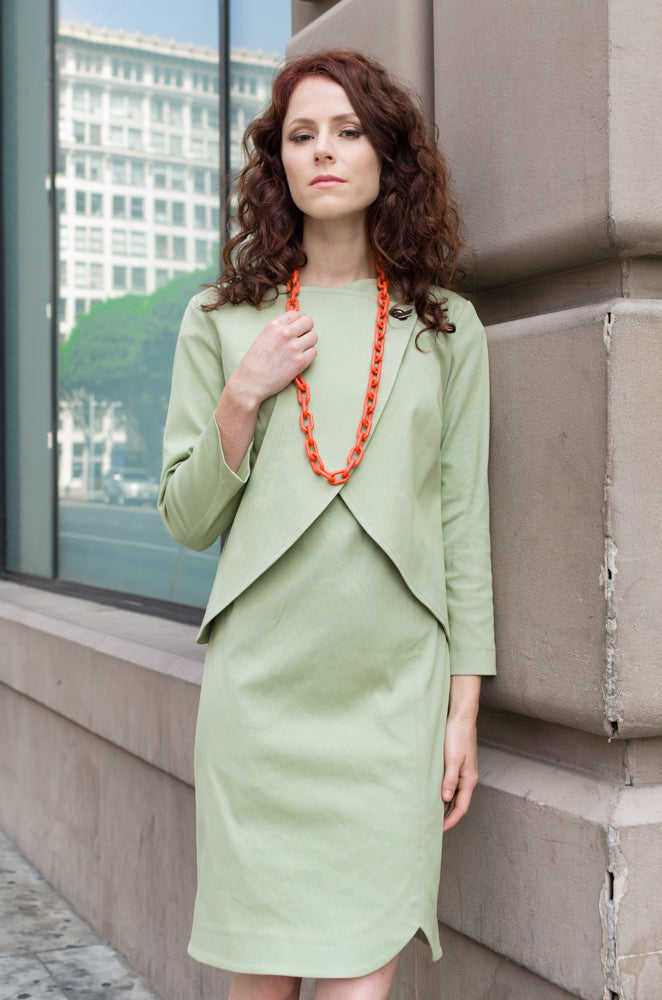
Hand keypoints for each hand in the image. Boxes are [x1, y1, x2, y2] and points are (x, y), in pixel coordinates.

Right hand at [231, 310, 316, 408]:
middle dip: (307, 330)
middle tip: (302, 338)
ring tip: (299, 351)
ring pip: (313, 337)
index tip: (299, 327)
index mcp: (274, 325)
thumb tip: (294, 326)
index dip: (300, 320)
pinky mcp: (300, 362)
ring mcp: (294, 347)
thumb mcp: (263, 337)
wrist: (250, 383)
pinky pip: (314, 352)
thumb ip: (278, 329)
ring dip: (308, 343)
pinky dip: (309, 356)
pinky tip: (299, 360)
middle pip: (309, 322)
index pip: (297, 314)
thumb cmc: (254, 362)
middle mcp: (285, 333)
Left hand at [441, 714, 478, 832]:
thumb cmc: (457, 735)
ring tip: (431, 815)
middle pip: (458, 804)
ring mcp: (463, 773)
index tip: (440, 831)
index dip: (451, 820)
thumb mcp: (453, 758)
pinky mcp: (457, 766)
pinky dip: (443, 794)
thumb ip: (450, 779)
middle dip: (447, 817)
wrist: (460, 717)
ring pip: (454, 795)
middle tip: (432, 827)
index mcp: (469, 780)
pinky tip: (433, 795)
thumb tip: (446, 799)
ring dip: (445, 806)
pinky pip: (451, 785)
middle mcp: (468, 779)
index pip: (461, 807)